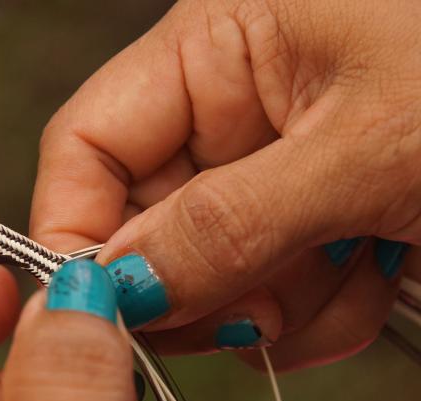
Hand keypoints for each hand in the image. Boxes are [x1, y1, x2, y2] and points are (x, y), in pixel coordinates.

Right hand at [30, 0, 420, 369]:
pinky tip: (370, 273)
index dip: (75, 230)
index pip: (86, 144)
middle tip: (254, 309)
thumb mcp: (367, 149)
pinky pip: (269, 288)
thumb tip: (119, 286)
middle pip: (148, 220)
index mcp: (214, 45)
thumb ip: (229, 222)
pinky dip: (314, 307)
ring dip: (274, 300)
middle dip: (197, 282)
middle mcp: (227, 105)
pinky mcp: (305, 212)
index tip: (97, 309)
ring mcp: (266, 165)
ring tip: (352, 270)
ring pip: (211, 269)